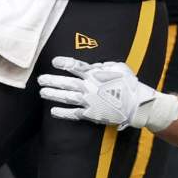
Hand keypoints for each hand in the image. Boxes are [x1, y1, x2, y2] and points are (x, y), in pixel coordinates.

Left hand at [39, 56, 177, 131]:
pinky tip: (53, 111)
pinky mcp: (91, 114)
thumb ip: (103, 65)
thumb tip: (93, 66)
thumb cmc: (129, 84)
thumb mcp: (119, 67)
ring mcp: (89, 102)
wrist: (137, 104)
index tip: (54, 62)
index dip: (63, 63)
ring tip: (42, 92)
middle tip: (40, 79)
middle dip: (52, 81)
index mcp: (95, 74)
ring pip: (67, 97)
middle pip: (66, 83)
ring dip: (53, 95)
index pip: (75, 67)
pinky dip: (63, 113)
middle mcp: (89, 87)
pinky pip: (74, 113)